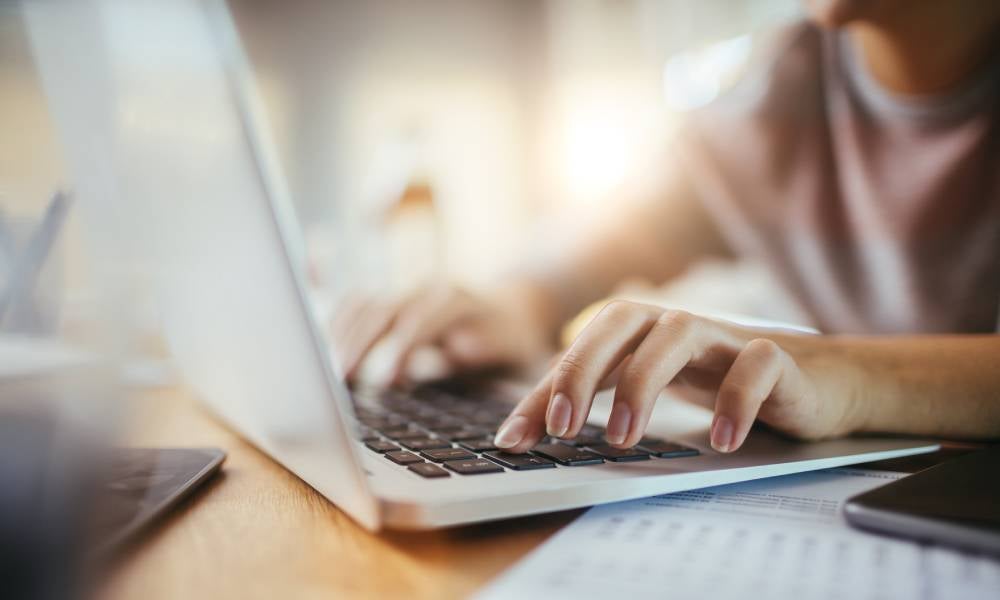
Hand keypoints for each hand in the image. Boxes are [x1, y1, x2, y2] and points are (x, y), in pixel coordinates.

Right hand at [331, 284, 553, 384]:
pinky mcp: (393, 302)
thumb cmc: (514, 341)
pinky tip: (324, 354)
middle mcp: (428, 290)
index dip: (400, 349)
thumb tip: (458, 349)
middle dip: (359, 344)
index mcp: (458, 300)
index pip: (420, 320)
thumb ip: (487, 349)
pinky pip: (356, 306)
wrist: (516, 309)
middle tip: (339, 380)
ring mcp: (407, 293)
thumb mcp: (513, 349)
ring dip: (342, 337)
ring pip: (364, 305)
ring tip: (327, 374)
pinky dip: (337, 326)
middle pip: (382, 310)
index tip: (385, 380)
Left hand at [493, 300, 866, 453]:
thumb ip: (589, 403)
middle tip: (563, 428)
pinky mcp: (777, 358)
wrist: (819, 381)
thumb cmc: (720, 381)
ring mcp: (726, 337)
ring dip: (643, 382)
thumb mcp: (650, 389)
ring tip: (622, 437)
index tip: (514, 440)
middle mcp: (677, 324)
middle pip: (620, 319)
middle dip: (583, 369)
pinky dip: (734, 400)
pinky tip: (719, 440)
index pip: (581, 347)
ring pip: (677, 332)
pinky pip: (755, 365)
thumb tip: (516, 433)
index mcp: (642, 330)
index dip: (544, 390)